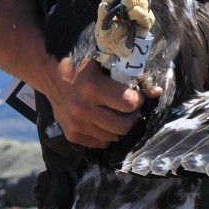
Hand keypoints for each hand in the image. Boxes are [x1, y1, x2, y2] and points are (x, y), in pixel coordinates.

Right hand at [45, 57, 161, 147]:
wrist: (52, 76)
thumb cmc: (84, 67)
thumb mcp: (107, 64)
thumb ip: (133, 77)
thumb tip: (157, 92)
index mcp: (93, 87)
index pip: (128, 103)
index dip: (138, 100)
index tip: (136, 96)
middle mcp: (83, 108)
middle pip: (124, 125)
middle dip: (132, 117)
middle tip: (129, 109)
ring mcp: (76, 124)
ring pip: (114, 137)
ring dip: (120, 127)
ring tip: (114, 113)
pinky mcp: (72, 135)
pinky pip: (101, 143)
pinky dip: (106, 134)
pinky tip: (102, 120)